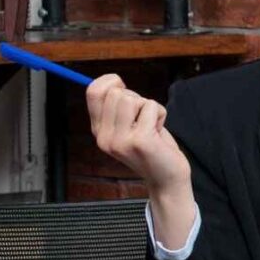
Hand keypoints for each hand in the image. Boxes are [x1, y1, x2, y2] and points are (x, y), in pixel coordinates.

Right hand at [86, 74, 194, 247]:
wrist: (167, 178)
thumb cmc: (154, 148)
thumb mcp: (129, 126)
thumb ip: (119, 108)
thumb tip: (114, 80)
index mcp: (99, 131)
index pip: (93, 92)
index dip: (110, 81)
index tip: (124, 86)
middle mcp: (104, 137)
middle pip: (116, 93)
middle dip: (137, 98)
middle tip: (145, 118)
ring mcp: (120, 140)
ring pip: (133, 98)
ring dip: (149, 106)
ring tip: (151, 125)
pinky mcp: (139, 140)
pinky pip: (151, 107)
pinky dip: (160, 114)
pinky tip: (159, 132)